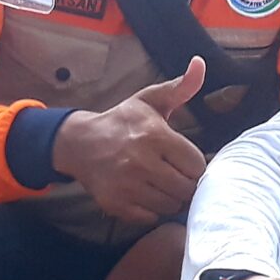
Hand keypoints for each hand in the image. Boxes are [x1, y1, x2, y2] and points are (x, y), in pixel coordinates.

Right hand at [50, 59, 207, 226]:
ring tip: (161, 183)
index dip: (194, 165)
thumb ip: (181, 87)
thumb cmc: (123, 121)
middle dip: (185, 183)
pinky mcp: (116, 204)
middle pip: (186, 188)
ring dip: (170, 197)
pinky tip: (146, 194)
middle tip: (175, 174)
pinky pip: (151, 217)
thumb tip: (200, 63)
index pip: (196, 164)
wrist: (79, 143)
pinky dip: (153, 209)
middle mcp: (141, 161)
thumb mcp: (150, 100)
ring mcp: (127, 185)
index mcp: (155, 136)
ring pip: (170, 205)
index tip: (185, 160)